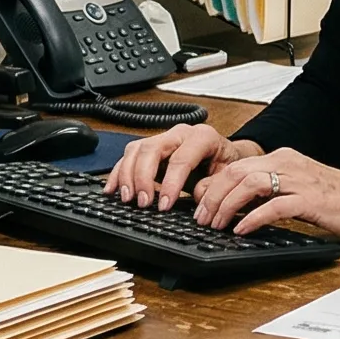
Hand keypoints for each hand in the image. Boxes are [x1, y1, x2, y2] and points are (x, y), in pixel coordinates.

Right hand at [106, 124, 259, 210]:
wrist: (224, 155)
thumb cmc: (225, 165)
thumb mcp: (227, 175)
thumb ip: (214, 185)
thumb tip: (197, 195)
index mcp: (202, 137)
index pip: (181, 159)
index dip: (171, 183)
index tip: (164, 205)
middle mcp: (179, 133)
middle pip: (152, 149)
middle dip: (143, 178)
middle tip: (142, 203)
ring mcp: (163, 138)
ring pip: (136, 150)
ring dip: (127, 175)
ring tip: (127, 199)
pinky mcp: (150, 147)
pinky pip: (128, 156)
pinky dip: (117, 173)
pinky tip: (112, 189)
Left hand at [192, 148, 339, 240]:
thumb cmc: (339, 199)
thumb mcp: (297, 190)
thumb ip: (270, 193)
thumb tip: (237, 207)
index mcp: (283, 159)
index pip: (236, 166)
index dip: (213, 185)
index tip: (200, 205)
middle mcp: (288, 164)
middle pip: (236, 171)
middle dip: (212, 195)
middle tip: (200, 218)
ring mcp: (299, 180)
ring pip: (249, 184)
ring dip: (226, 205)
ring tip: (216, 224)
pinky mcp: (310, 200)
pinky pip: (273, 206)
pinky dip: (252, 218)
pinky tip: (242, 230)